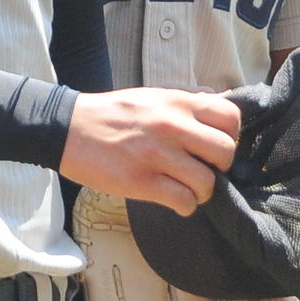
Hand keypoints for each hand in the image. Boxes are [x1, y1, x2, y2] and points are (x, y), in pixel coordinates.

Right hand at [60, 88, 239, 214]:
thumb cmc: (113, 114)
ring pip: (207, 183)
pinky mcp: (142, 182)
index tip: (214, 146)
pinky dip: (184, 206)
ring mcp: (157, 155)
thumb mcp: (152, 95)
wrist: (69, 129)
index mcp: (176, 101)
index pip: (230, 117)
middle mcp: (172, 125)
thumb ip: (186, 100)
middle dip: (219, 168)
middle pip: (225, 153)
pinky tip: (173, 199)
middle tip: (202, 169)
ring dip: (201, 192)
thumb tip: (219, 103)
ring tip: (186, 188)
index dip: (230, 136)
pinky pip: (184, 202)